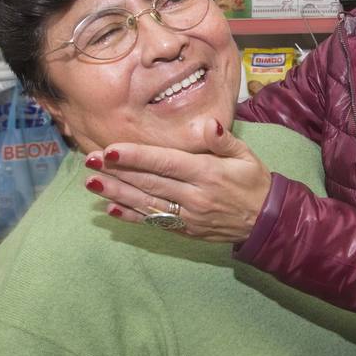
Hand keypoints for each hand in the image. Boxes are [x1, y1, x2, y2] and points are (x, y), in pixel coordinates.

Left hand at [82, 119, 272, 243]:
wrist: (267, 220)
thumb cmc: (254, 182)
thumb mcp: (246, 156)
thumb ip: (223, 140)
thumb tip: (208, 125)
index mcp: (207, 173)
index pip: (165, 163)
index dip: (136, 157)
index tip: (110, 150)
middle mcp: (194, 196)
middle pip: (149, 182)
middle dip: (117, 172)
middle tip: (89, 162)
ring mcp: (188, 216)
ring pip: (146, 203)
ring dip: (116, 193)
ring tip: (91, 183)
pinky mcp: (185, 230)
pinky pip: (154, 223)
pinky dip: (131, 216)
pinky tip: (111, 209)